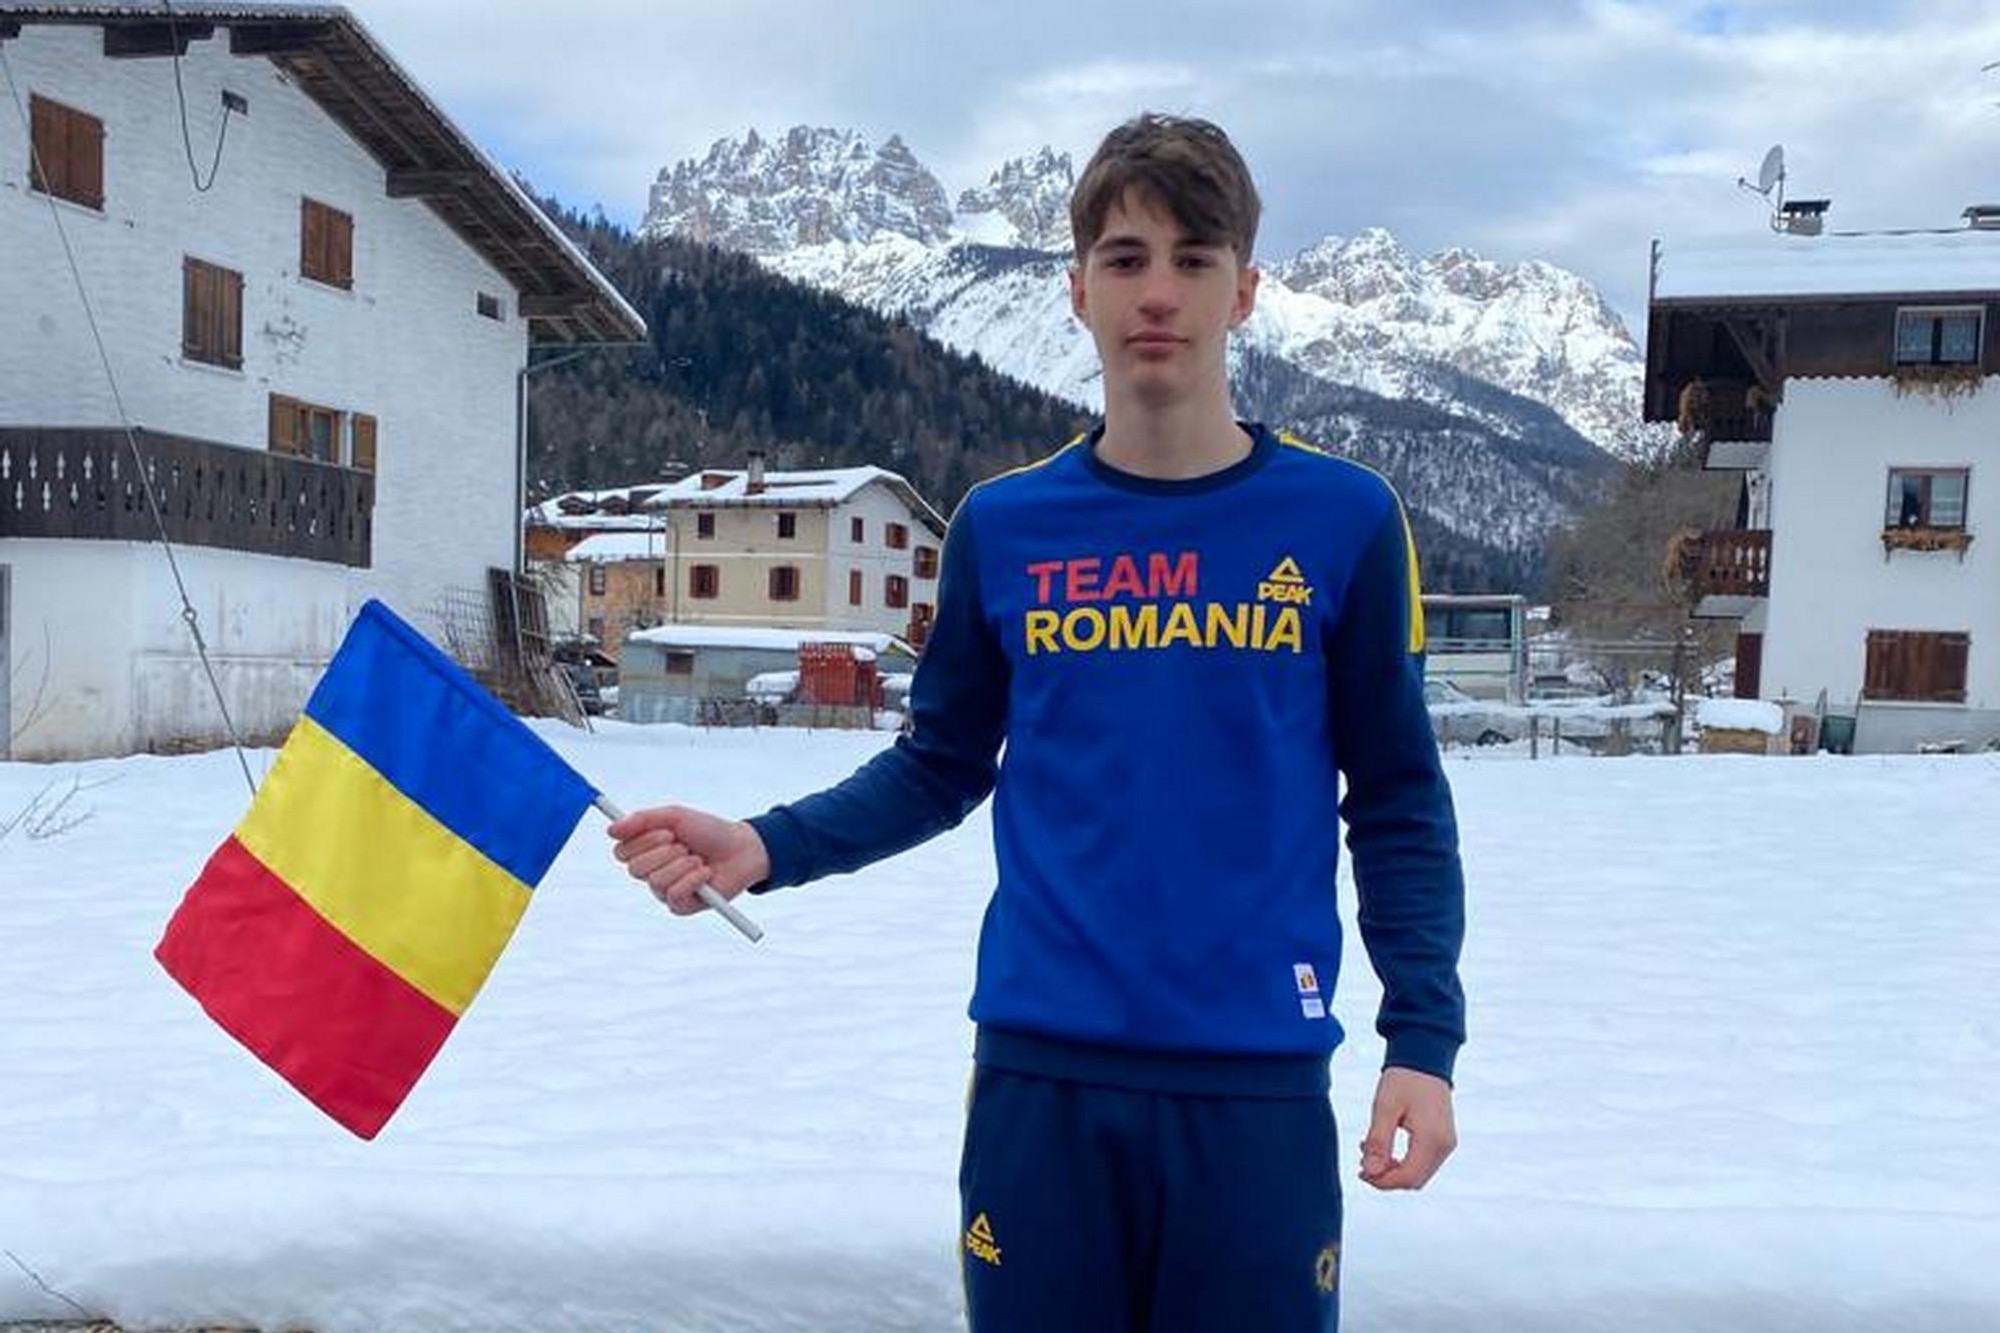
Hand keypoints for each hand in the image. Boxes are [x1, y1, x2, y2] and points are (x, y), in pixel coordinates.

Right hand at [608, 806, 770, 916]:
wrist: (741, 848)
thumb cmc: (708, 831)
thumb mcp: (675, 816)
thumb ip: (642, 820)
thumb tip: (610, 829)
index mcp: (645, 850)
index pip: (621, 851)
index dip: (643, 840)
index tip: (668, 831)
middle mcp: (651, 871)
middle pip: (635, 868)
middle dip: (664, 851)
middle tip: (685, 845)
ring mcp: (664, 890)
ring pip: (655, 881)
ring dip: (682, 864)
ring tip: (698, 859)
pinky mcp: (680, 906)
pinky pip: (674, 895)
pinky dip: (693, 879)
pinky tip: (705, 873)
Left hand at [1358, 1067, 1455, 1190]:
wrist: (1424, 1057)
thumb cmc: (1403, 1078)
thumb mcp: (1384, 1108)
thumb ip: (1378, 1142)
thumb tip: (1370, 1172)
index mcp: (1432, 1139)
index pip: (1407, 1177)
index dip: (1382, 1181)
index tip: (1360, 1171)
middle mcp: (1444, 1146)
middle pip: (1414, 1180)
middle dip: (1387, 1178)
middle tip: (1362, 1164)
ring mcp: (1446, 1143)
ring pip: (1418, 1173)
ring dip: (1393, 1170)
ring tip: (1368, 1151)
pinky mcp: (1443, 1138)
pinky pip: (1423, 1161)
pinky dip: (1403, 1161)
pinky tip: (1383, 1146)